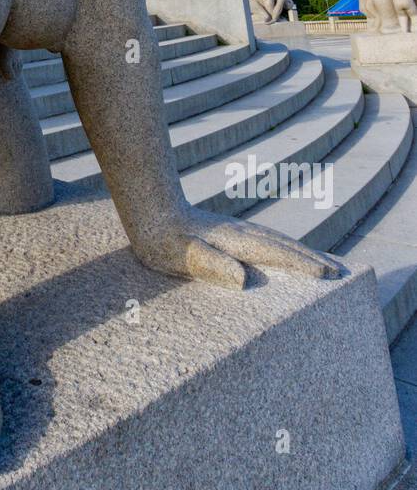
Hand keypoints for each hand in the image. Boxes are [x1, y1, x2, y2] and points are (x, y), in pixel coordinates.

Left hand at [132, 208, 343, 288]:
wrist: (149, 209)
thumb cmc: (162, 239)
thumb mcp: (180, 256)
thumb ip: (211, 265)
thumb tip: (243, 281)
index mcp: (235, 242)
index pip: (276, 254)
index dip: (303, 265)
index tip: (328, 274)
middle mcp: (241, 232)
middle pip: (283, 245)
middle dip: (311, 258)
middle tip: (339, 271)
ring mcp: (236, 229)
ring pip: (276, 240)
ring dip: (300, 251)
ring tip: (321, 263)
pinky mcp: (227, 231)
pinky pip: (264, 239)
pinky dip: (283, 247)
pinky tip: (283, 252)